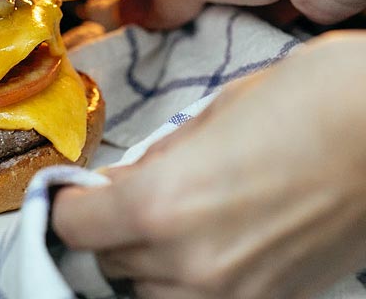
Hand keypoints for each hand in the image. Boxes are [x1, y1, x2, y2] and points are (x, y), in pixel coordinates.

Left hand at [52, 31, 365, 297]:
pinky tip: (203, 242)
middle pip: (107, 263)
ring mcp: (234, 295)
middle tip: (122, 200)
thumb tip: (118, 185)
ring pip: (148, 292)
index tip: (77, 192)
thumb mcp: (210, 116)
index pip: (73, 227)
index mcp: (161, 205)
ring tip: (166, 221)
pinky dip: (185, 278)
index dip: (69, 204)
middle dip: (106, 230)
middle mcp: (189, 263)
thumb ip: (153, 163)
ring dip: (142, 261)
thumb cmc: (311, 101)